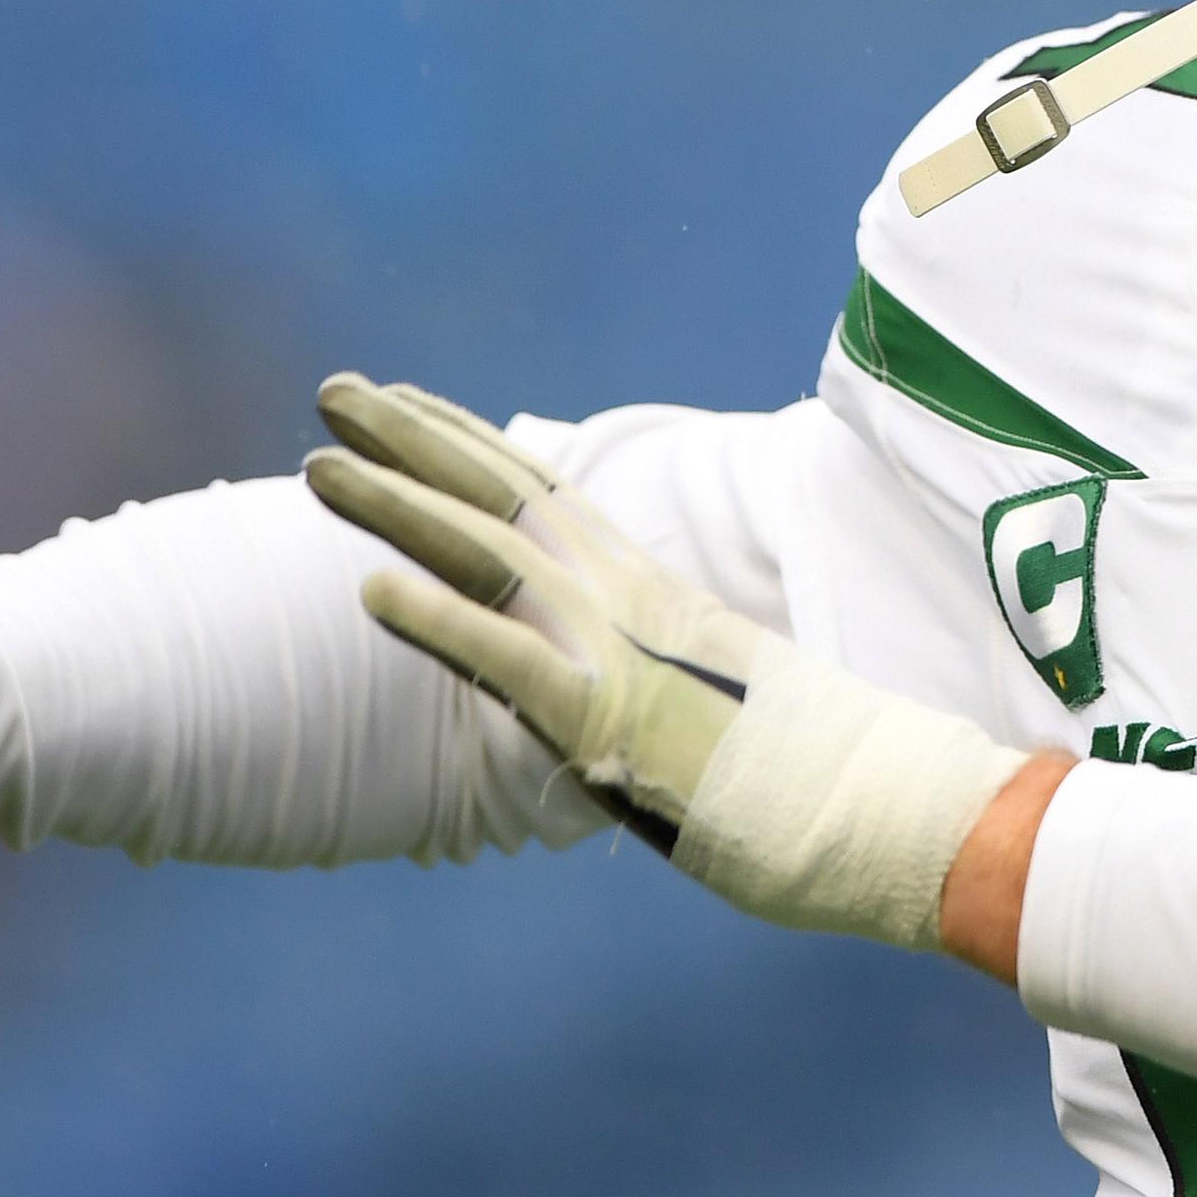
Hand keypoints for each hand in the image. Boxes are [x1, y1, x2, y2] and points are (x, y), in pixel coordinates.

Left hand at [303, 373, 1032, 953]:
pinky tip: (365, 590)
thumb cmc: (803, 774)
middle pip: (501, 494)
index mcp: (646, 590)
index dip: (465, 441)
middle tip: (330, 389)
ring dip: (396, 506)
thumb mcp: (706, 698)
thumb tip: (607, 684)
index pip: (541, 491)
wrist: (882, 807)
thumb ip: (646, 673)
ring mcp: (614, 651)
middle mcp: (624, 599)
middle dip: (410, 439)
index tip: (401, 401)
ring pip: (486, 555)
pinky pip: (504, 659)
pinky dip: (434, 621)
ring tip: (315, 465)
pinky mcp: (607, 717)